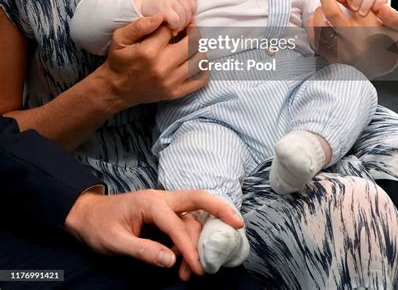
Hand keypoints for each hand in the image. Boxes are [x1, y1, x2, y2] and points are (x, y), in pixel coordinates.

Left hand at [64, 187, 243, 277]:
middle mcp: (161, 198)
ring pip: (192, 215)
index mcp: (150, 202)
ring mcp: (164, 204)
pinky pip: (184, 222)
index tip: (199, 268)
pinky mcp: (163, 213)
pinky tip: (187, 260)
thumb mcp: (116, 242)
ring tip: (195, 270)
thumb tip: (171, 259)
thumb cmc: (99, 226)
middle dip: (220, 209)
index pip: (177, 224)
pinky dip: (190, 239)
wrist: (86, 215)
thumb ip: (144, 250)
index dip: (189, 247)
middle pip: (198, 198)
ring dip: (199, 239)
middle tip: (239, 224)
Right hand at [100, 14, 207, 109]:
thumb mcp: (120, 38)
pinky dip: (203, 69)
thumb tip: (162, 15)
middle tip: (189, 28)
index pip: (172, 28)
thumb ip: (140, 25)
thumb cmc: (119, 61)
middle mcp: (163, 66)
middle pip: (192, 42)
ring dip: (199, 49)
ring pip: (200, 60)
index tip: (176, 21)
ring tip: (191, 43)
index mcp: (149, 51)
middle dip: (193, 31)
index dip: (176, 22)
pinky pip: (200, 80)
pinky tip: (195, 61)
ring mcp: (171, 81)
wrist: (116, 89)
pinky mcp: (175, 92)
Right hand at [134, 0, 197, 33]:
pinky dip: (175, 26)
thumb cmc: (155, 2)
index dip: (191, 12)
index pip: (193, 2)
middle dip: (187, 21)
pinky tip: (170, 28)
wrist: (137, 2)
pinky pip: (176, 20)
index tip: (186, 19)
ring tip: (176, 29)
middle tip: (181, 27)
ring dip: (181, 26)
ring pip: (184, 16)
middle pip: (189, 10)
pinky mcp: (163, 10)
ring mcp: (169, 1)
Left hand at [308, 0, 397, 78]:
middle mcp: (353, 41)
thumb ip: (393, 16)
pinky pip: (315, 39)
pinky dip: (313, 26)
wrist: (381, 69)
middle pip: (331, 13)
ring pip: (319, 26)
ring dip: (319, 10)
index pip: (351, 4)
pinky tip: (319, 19)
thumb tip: (383, 8)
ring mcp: (341, 52)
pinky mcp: (331, 59)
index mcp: (369, 29)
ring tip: (323, 6)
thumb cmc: (390, 42)